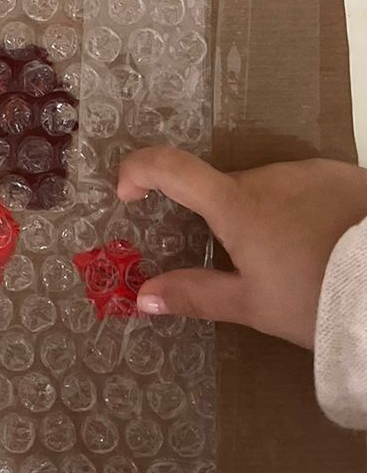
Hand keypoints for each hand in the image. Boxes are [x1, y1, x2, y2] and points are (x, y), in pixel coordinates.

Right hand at [118, 146, 366, 346]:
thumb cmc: (317, 294)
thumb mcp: (255, 305)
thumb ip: (197, 294)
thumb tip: (141, 295)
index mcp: (236, 204)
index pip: (170, 167)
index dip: (139, 171)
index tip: (129, 193)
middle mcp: (267, 176)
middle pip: (229, 192)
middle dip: (229, 224)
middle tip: (253, 268)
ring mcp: (308, 171)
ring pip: (273, 192)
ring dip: (273, 219)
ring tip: (301, 264)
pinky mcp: (344, 176)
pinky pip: (310, 189)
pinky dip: (308, 213)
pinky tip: (329, 247)